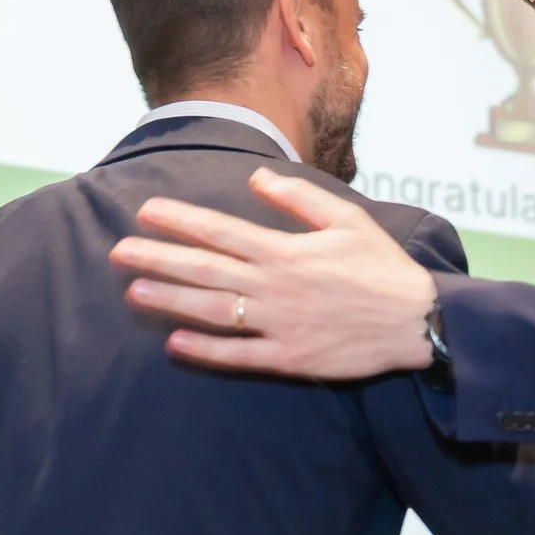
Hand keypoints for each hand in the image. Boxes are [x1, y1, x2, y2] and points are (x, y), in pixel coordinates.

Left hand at [110, 167, 437, 378]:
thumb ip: (298, 198)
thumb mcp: (346, 219)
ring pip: (212, 311)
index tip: (145, 211)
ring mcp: (279, 325)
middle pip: (204, 270)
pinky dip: (205, 351)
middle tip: (118, 252)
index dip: (178, 220)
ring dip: (170, 301)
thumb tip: (256, 177)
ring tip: (133, 292)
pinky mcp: (289, 357)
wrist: (417, 322)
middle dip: (158, 259)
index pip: (220, 231)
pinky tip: (174, 344)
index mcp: (285, 251)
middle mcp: (275, 287)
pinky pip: (238, 356)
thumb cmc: (382, 267)